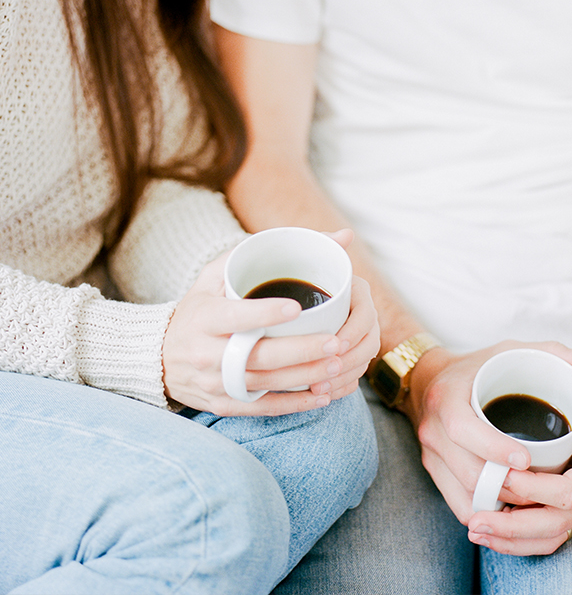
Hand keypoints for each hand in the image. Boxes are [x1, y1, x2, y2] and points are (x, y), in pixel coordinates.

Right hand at [162, 231, 378, 414]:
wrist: (159, 356)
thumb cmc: (201, 305)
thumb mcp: (217, 273)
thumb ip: (267, 250)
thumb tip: (339, 237)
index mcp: (203, 317)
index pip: (235, 316)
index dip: (264, 313)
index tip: (296, 308)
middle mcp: (205, 352)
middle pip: (256, 355)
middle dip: (299, 351)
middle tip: (334, 341)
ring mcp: (213, 382)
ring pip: (263, 384)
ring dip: (303, 378)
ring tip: (337, 365)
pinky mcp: (222, 404)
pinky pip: (260, 408)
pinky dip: (292, 404)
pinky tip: (321, 396)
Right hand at [406, 340, 571, 552]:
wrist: (430, 380)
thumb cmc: (478, 367)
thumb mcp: (509, 351)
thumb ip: (550, 352)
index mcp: (446, 397)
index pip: (462, 429)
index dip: (493, 448)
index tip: (526, 458)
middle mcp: (433, 428)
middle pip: (466, 469)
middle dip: (506, 484)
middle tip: (541, 486)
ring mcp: (430, 452)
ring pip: (464, 491)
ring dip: (499, 501)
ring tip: (534, 499)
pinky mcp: (433, 470)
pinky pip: (458, 503)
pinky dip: (486, 510)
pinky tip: (512, 507)